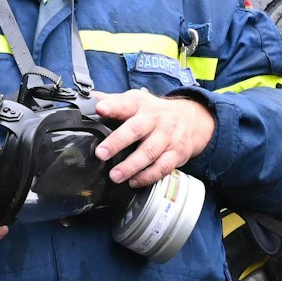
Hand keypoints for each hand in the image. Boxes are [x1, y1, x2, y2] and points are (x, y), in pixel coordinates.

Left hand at [93, 89, 213, 188]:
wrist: (192, 119)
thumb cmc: (155, 112)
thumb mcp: (135, 101)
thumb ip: (113, 101)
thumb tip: (89, 98)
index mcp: (140, 105)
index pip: (125, 103)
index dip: (112, 105)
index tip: (100, 108)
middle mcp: (155, 120)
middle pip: (136, 130)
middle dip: (117, 142)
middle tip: (101, 154)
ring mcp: (167, 137)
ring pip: (149, 152)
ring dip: (131, 166)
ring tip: (115, 176)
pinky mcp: (177, 153)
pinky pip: (162, 167)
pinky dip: (148, 176)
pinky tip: (134, 182)